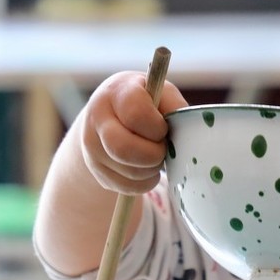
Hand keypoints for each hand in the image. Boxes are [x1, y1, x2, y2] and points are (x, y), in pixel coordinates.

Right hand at [77, 71, 186, 194]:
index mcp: (116, 93)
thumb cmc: (145, 102)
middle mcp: (96, 119)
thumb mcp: (160, 93)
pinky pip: (126, 186)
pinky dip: (144, 183)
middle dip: (153, 154)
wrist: (109, 114)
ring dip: (151, 170)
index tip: (163, 128)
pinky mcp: (96, 170)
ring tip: (156, 157)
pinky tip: (147, 169)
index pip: (135, 115)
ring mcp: (91, 147)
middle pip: (122, 148)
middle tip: (162, 148)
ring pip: (127, 171)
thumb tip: (189, 128)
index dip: (156, 127)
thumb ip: (174, 106)